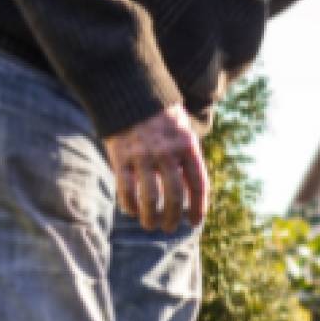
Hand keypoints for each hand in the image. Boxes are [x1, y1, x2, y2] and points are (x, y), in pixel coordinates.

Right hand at [103, 104, 208, 231]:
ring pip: (149, 197)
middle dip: (172, 217)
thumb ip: (187, 158)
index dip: (198, 207)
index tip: (194, 223)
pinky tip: (132, 211)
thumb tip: (191, 193)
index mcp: (187, 146)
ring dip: (151, 217)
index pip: (198, 184)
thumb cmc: (161, 117)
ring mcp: (143, 155)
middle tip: (169, 228)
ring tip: (150, 225)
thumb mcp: (183, 131)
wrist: (129, 93)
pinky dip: (129, 204)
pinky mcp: (121, 156)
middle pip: (175, 195)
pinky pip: (126, 188)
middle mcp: (167, 152)